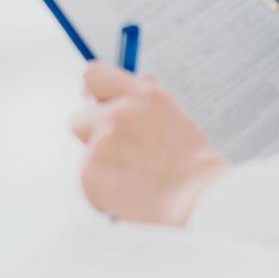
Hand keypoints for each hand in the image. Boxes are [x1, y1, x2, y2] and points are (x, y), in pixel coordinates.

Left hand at [69, 61, 226, 225]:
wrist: (199, 200)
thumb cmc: (190, 161)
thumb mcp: (171, 116)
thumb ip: (140, 100)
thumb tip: (119, 87)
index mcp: (140, 95)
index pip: (94, 77)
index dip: (93, 95)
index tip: (98, 107)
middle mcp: (118, 114)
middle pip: (79, 120)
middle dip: (92, 137)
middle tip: (121, 155)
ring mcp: (101, 143)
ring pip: (87, 155)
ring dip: (103, 168)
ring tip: (138, 179)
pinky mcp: (90, 173)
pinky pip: (88, 181)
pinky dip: (103, 192)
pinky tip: (131, 195)